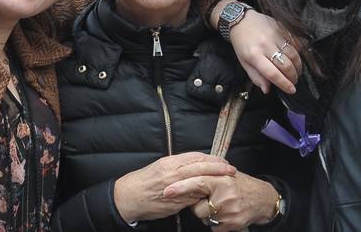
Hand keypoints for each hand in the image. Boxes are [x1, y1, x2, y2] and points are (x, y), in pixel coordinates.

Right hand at [112, 152, 235, 222]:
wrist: (130, 196)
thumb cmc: (144, 181)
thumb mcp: (160, 167)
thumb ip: (178, 166)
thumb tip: (196, 166)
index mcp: (170, 162)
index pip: (196, 157)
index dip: (212, 158)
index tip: (223, 160)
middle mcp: (173, 174)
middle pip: (201, 168)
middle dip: (218, 169)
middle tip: (231, 170)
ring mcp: (175, 189)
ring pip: (200, 184)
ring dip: (214, 183)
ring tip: (227, 182)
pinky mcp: (175, 203)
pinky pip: (194, 199)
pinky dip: (204, 196)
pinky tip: (213, 195)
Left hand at [173, 172, 280, 230]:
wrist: (262, 199)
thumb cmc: (239, 184)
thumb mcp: (224, 174)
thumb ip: (207, 173)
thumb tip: (183, 172)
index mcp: (220, 179)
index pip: (197, 182)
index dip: (181, 187)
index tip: (167, 190)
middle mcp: (225, 195)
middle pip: (197, 207)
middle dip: (198, 205)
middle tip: (208, 199)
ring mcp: (229, 212)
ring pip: (203, 218)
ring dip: (207, 214)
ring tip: (219, 205)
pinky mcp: (232, 224)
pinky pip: (213, 227)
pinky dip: (216, 222)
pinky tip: (225, 214)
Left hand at [227, 7, 301, 95]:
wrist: (240, 19)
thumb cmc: (241, 43)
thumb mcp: (243, 61)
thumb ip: (255, 76)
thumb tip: (267, 90)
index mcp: (254, 55)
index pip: (272, 73)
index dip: (284, 84)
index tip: (292, 90)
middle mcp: (265, 45)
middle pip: (286, 65)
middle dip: (293, 77)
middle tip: (294, 81)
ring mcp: (274, 35)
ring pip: (293, 54)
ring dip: (298, 66)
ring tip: (297, 72)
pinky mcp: (281, 27)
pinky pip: (295, 42)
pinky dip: (298, 52)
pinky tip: (297, 59)